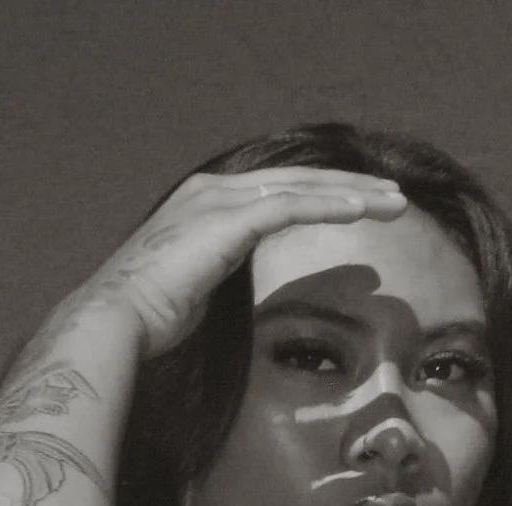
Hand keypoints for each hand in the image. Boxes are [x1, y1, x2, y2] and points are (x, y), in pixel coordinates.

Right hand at [80, 168, 407, 356]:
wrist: (117, 319)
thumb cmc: (149, 317)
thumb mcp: (194, 284)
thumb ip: (219, 270)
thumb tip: (234, 284)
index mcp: (206, 203)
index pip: (278, 189)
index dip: (324, 195)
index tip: (362, 206)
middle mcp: (214, 190)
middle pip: (298, 178)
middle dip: (350, 187)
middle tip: (394, 196)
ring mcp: (218, 200)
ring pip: (301, 185)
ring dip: (353, 193)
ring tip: (394, 202)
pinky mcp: (226, 220)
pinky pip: (289, 206)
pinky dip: (328, 207)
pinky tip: (362, 212)